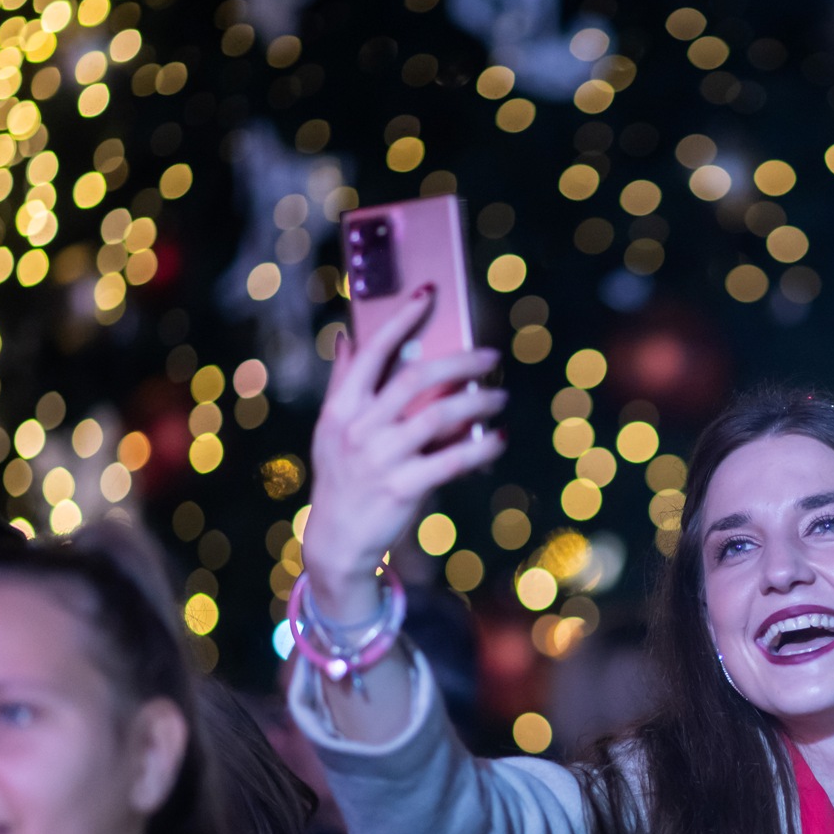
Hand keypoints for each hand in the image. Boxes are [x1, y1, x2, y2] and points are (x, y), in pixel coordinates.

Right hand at [302, 290, 507, 620]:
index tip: (428, 294)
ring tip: (501, 399)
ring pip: (439, 416)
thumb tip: (345, 337)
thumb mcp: (332, 430)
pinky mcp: (403, 487)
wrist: (337, 540)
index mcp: (341, 407)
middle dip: (460, 361)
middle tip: (492, 357)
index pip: (372, 351)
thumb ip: (342, 383)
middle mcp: (359, 428)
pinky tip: (498, 439)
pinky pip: (452, 460)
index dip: (401, 318)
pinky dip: (480, 448)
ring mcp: (380, 458)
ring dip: (478, 402)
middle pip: (415, 378)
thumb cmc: (341, 478)